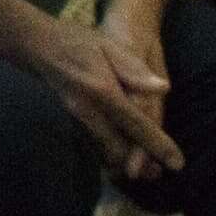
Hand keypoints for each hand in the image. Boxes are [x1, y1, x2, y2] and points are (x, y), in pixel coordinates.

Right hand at [23, 12, 183, 180]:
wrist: (39, 47)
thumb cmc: (78, 41)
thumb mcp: (109, 46)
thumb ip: (134, 68)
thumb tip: (163, 88)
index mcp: (103, 91)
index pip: (136, 123)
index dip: (158, 145)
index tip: (177, 163)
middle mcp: (90, 110)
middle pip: (119, 148)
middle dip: (141, 165)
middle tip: (161, 173)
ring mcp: (79, 118)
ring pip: (106, 150)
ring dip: (127, 162)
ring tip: (148, 172)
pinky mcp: (75, 120)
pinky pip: (97, 143)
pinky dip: (113, 155)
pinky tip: (124, 158)